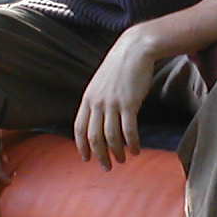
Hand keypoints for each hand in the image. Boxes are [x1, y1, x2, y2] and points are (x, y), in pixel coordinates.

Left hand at [74, 28, 156, 170]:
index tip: (86, 159)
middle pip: (94, 136)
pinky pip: (129, 130)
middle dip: (100, 155)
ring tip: (122, 160)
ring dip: (117, 152)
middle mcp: (97, 103)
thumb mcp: (101, 83)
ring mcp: (113, 103)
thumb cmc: (120, 67)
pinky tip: (137, 150)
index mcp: (88, 98)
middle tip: (107, 167)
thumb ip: (98, 101)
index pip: (80, 128)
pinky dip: (132, 143)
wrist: (134, 50)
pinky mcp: (129, 103)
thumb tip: (99, 121)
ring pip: (111, 136)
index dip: (82, 146)